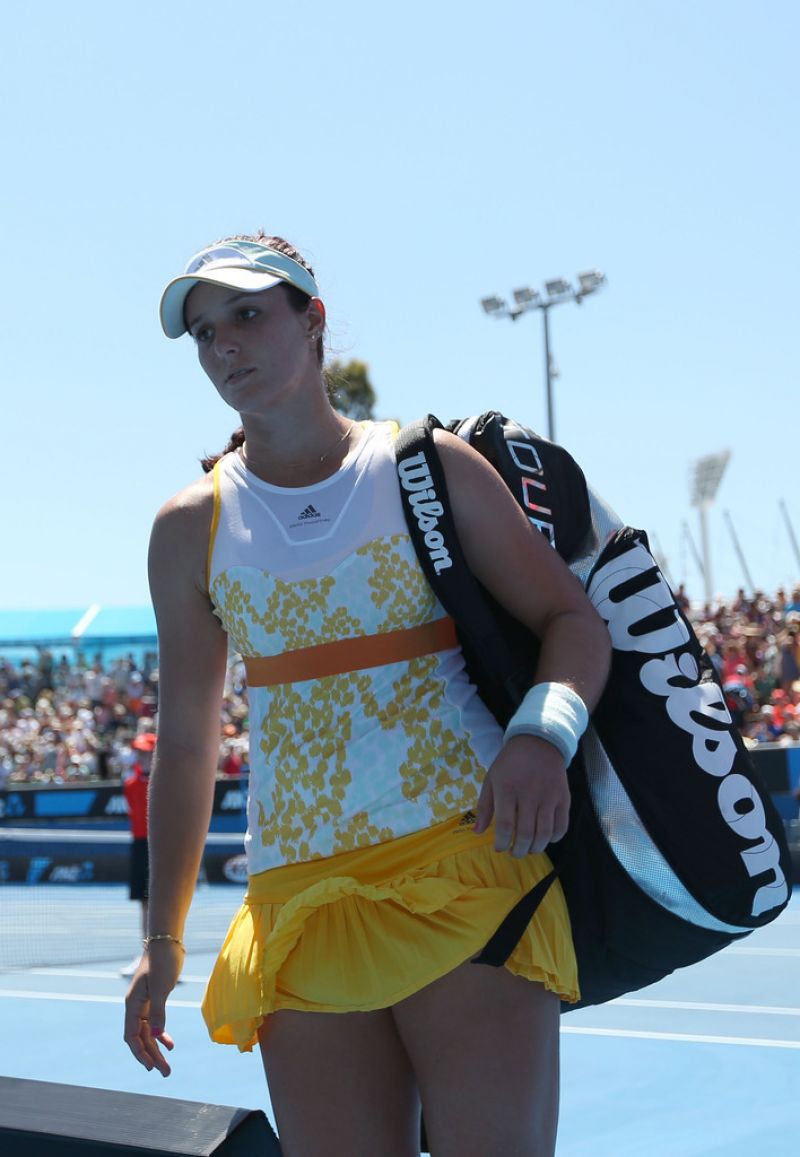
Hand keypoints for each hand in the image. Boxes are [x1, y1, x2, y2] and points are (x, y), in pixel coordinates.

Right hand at [123, 941, 183, 1075]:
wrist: (166, 942)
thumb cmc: (162, 961)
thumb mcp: (161, 986)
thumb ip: (159, 1011)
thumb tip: (158, 1036)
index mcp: (132, 1005)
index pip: (131, 1036)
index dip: (139, 1053)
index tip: (152, 1067)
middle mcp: (135, 1007)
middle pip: (140, 1039)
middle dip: (151, 1056)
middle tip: (166, 1073)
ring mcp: (145, 1004)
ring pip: (148, 1033)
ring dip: (157, 1049)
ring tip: (168, 1066)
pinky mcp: (155, 1000)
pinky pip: (155, 1023)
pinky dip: (161, 1035)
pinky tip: (170, 1044)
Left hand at [474, 735, 569, 856]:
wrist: (538, 741)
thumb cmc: (510, 763)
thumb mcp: (491, 779)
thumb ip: (485, 806)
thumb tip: (478, 833)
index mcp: (507, 788)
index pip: (505, 824)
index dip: (502, 842)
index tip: (499, 848)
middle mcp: (529, 793)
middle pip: (526, 833)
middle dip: (519, 850)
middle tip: (515, 853)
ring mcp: (549, 796)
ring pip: (545, 833)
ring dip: (536, 847)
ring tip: (529, 849)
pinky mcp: (563, 797)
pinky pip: (562, 825)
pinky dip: (554, 838)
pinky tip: (547, 839)